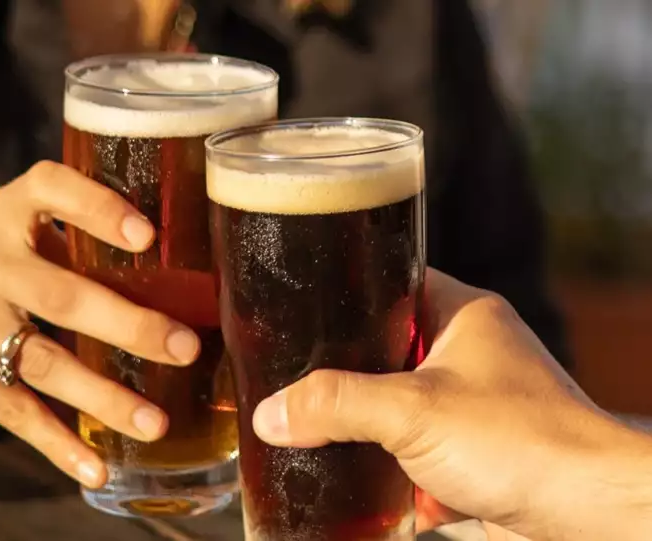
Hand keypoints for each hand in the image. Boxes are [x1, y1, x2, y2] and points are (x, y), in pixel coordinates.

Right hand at [0, 161, 200, 486]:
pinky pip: (13, 411)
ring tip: (156, 423)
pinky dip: (58, 443)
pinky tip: (97, 467)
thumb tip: (180, 271)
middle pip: (60, 296)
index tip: (147, 237)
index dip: (97, 209)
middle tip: (186, 348)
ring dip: (104, 397)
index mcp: (4, 210)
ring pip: (42, 362)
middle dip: (128, 325)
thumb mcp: (15, 223)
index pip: (49, 190)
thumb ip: (76, 231)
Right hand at [252, 269, 651, 540]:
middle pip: (387, 350)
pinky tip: (355, 481)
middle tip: (296, 374)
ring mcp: (471, 407)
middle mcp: (468, 355)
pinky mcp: (471, 456)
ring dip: (364, 424)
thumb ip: (336, 404)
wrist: (587, 516)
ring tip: (314, 426)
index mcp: (463, 315)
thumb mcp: (414, 410)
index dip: (348, 291)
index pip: (393, 282)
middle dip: (346, 371)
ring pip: (398, 406)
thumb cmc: (524, 442)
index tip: (302, 304)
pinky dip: (387, 470)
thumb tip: (271, 413)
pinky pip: (414, 455)